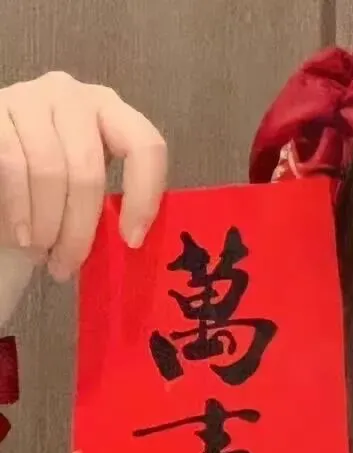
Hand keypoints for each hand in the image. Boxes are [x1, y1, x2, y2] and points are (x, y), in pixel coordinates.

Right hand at [0, 71, 165, 281]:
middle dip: (79, 229)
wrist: (0, 174)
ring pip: (49, 171)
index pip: (146, 145)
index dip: (143, 196)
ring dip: (46, 224)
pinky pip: (12, 165)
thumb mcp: (91, 193)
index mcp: (112, 114)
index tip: (132, 241)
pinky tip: (21, 236)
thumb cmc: (54, 190)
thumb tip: (133, 247)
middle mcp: (72, 95)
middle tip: (68, 265)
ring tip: (42, 254)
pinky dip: (19, 208)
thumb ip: (116, 206)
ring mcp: (29, 98)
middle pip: (89, 169)